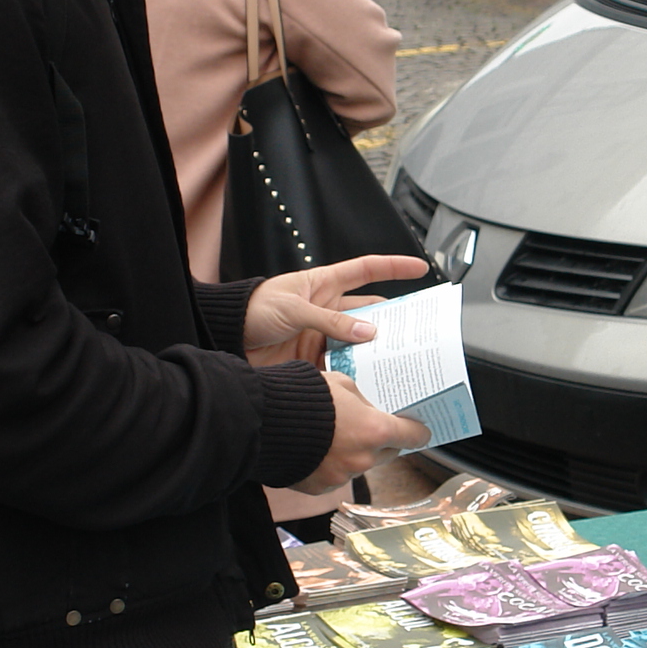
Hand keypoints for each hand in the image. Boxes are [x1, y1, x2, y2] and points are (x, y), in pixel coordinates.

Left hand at [241, 254, 428, 364]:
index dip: (394, 267)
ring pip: (361, 343)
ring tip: (401, 361)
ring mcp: (324, 336)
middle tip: (419, 332)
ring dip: (377, 351)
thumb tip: (369, 331)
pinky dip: (357, 373)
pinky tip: (372, 380)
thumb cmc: (253, 310)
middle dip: (394, 320)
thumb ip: (331, 322)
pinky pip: (344, 366)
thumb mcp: (294, 309)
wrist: (226, 338)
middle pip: (371, 312)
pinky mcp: (316, 360)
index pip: (367, 270)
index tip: (420, 269)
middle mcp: (329, 310)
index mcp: (324, 284)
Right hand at [299, 370, 426, 493]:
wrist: (264, 421)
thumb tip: (369, 407)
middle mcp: (364, 458)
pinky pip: (337, 476)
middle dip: (384, 441)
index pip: (413, 436)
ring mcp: (342, 476)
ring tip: (336, 435)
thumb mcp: (341, 383)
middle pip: (389, 453)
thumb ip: (362, 399)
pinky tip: (319, 449)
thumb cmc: (303, 396)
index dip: (418, 431)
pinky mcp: (322, 487)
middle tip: (373, 427)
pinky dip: (333, 465)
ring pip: (361, 465)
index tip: (419, 429)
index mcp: (375, 430)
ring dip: (356, 453)